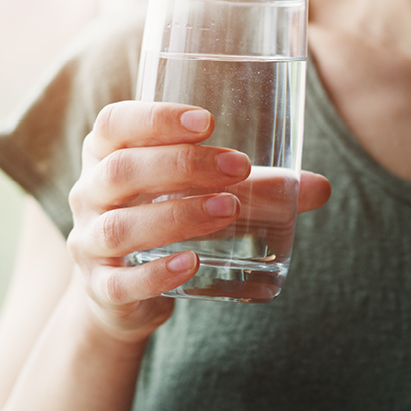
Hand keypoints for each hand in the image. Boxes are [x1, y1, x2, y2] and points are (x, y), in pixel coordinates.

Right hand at [66, 101, 329, 343]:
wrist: (124, 292)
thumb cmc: (167, 218)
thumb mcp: (203, 194)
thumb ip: (258, 188)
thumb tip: (321, 187)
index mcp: (107, 155)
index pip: (115, 123)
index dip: (154, 117)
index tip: (207, 121)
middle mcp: (89, 194)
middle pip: (120, 170)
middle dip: (181, 166)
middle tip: (237, 167)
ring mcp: (90, 243)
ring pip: (120, 226)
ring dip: (177, 216)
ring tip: (227, 210)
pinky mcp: (102, 288)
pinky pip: (120, 282)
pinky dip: (156, 274)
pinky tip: (192, 263)